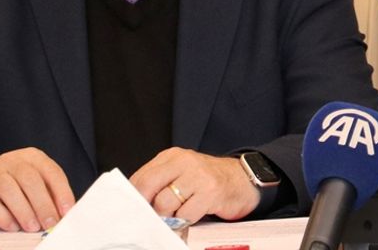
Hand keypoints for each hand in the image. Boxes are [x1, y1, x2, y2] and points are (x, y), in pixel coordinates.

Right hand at [0, 148, 74, 231]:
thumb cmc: (14, 183)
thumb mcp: (35, 181)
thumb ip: (49, 194)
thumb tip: (62, 214)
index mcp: (33, 157)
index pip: (52, 172)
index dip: (62, 192)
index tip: (66, 211)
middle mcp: (13, 161)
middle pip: (31, 180)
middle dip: (43, 205)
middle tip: (49, 223)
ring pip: (10, 190)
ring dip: (24, 212)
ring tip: (32, 227)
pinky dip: (3, 217)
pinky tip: (13, 226)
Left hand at [129, 147, 259, 223]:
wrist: (242, 179)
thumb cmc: (207, 180)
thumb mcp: (181, 172)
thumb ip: (160, 181)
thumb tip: (137, 202)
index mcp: (172, 156)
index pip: (141, 177)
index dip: (135, 197)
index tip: (136, 210)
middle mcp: (184, 162)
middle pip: (148, 186)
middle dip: (148, 206)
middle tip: (154, 216)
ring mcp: (198, 176)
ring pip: (165, 203)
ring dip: (169, 216)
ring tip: (179, 214)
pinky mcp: (211, 192)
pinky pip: (186, 214)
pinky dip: (186, 220)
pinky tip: (194, 213)